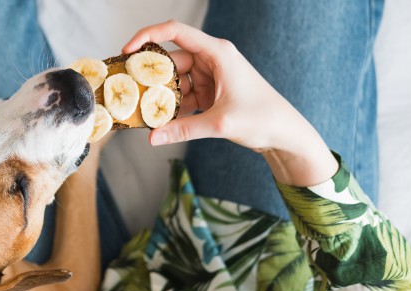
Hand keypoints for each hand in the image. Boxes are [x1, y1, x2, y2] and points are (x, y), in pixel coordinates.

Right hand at [123, 20, 337, 185]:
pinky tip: (160, 121)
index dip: (147, 36)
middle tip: (127, 90)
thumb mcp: (220, 123)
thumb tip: (153, 138)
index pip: (175, 31)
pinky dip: (171, 107)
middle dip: (149, 76)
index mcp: (217, 52)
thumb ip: (184, 129)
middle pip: (170, 60)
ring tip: (141, 110)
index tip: (126, 51)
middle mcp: (212, 59)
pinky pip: (182, 95)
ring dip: (159, 95)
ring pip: (174, 80)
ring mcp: (210, 76)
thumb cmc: (262, 118)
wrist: (284, 133)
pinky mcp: (209, 93)